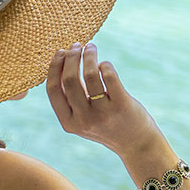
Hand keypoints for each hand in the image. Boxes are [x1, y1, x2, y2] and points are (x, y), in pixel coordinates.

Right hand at [45, 42, 164, 158]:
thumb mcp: (82, 118)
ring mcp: (103, 114)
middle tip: (77, 46)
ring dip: (89, 55)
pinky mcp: (121, 106)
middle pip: (69, 79)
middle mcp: (83, 120)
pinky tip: (105, 65)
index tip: (61, 52)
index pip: (53, 90)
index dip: (55, 67)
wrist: (136, 143)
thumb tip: (62, 62)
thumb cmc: (106, 124)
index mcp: (68, 123)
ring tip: (91, 48)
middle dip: (71, 57)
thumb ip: (71, 98)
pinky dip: (104, 65)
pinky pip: (108, 76)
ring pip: (89, 75)